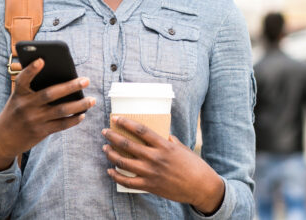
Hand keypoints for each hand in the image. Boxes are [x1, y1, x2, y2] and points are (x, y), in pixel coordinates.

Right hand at [0, 58, 95, 170]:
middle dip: (70, 86)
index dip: (31, 69)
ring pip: (61, 110)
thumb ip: (34, 90)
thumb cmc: (16, 112)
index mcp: (19, 94)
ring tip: (92, 100)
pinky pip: (61, 125)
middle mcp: (26, 106)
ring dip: (79, 105)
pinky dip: (73, 120)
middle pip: (51, 94)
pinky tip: (82, 114)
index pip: (23, 79)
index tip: (42, 60)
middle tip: (86, 80)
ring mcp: (34, 120)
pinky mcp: (41, 132)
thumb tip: (63, 81)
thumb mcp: (18, 99)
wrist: (2, 139)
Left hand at [102, 116, 224, 214]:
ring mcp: (151, 173)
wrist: (200, 187)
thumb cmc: (194, 166)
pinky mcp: (149, 186)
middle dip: (113, 137)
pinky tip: (110, 171)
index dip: (126, 123)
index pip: (141, 130)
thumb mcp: (182, 148)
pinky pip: (127, 181)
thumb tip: (162, 135)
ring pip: (124, 162)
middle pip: (127, 145)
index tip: (116, 118)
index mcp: (164, 145)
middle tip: (105, 132)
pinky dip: (116, 176)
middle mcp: (155, 158)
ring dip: (111, 154)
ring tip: (105, 148)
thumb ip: (170, 141)